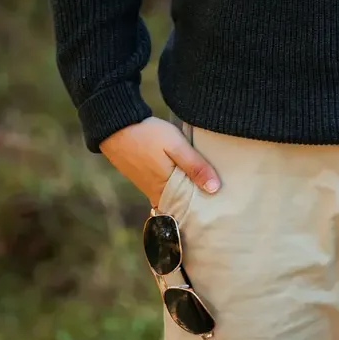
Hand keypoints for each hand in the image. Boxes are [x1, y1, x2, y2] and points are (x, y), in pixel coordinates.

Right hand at [99, 116, 220, 205]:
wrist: (116, 126)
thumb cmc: (148, 135)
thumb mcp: (175, 145)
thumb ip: (195, 166)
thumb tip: (214, 189)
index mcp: (166, 189)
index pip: (188, 211)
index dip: (203, 213)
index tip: (221, 213)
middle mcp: (157, 193)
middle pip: (181, 207)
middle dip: (197, 208)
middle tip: (220, 207)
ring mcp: (149, 188)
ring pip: (173, 199)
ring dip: (187, 198)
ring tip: (209, 195)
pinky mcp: (146, 180)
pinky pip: (165, 192)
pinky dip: (177, 191)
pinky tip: (189, 184)